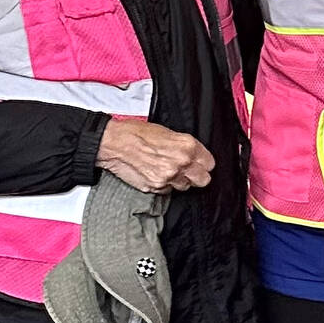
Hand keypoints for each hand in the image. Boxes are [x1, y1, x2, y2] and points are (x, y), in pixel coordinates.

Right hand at [96, 117, 213, 192]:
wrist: (114, 143)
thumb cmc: (137, 133)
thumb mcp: (167, 132)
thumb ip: (184, 146)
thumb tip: (193, 155)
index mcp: (187, 146)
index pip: (209, 163)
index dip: (203, 163)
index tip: (198, 163)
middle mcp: (181, 163)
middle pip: (203, 179)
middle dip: (197, 175)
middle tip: (188, 170)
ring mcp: (168, 177)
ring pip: (185, 187)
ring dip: (179, 181)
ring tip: (167, 170)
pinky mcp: (155, 187)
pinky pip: (167, 191)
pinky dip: (164, 185)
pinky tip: (155, 174)